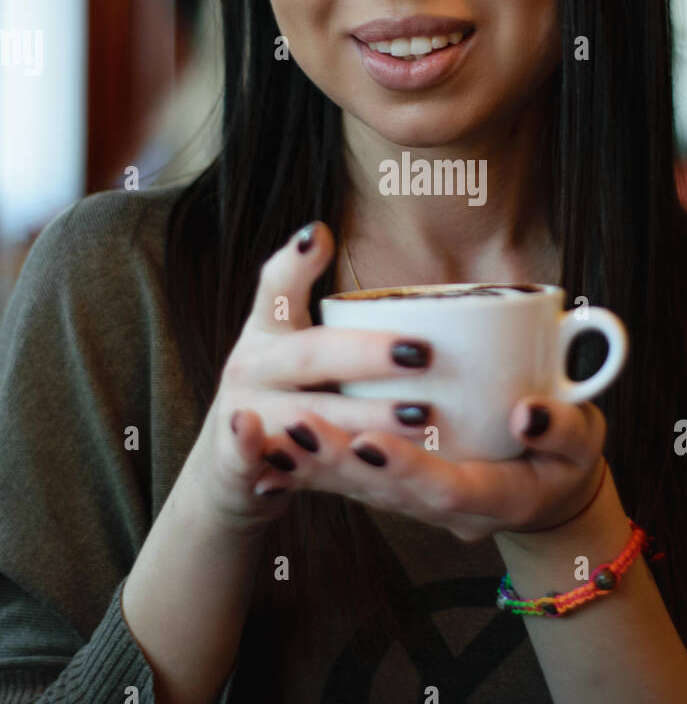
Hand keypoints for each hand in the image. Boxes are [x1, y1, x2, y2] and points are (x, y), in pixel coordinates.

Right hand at [179, 221, 442, 535]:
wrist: (233, 468)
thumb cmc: (292, 399)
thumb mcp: (307, 354)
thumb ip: (349, 324)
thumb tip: (438, 288)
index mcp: (270, 330)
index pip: (278, 287)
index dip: (296, 263)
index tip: (320, 235)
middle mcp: (253, 365)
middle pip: (310, 354)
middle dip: (367, 354)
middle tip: (421, 353)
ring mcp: (242, 413)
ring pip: (303, 413)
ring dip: (360, 416)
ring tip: (419, 417)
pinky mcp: (233, 463)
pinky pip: (252, 456)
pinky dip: (264, 448)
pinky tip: (304, 445)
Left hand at [254, 377, 608, 544]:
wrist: (549, 493)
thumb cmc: (569, 459)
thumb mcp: (586, 443)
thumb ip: (564, 427)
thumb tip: (528, 412)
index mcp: (498, 499)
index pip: (447, 489)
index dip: (407, 468)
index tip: (370, 440)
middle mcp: (450, 512)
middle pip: (388, 493)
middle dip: (342, 463)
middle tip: (299, 428)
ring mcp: (421, 506)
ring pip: (362, 491)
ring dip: (317, 466)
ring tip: (274, 435)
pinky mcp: (399, 491)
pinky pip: (352, 485)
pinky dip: (313, 469)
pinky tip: (271, 449)